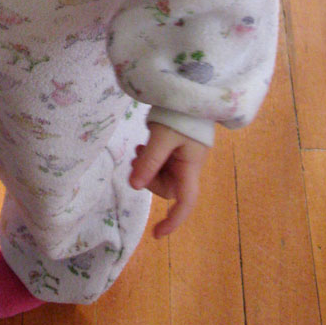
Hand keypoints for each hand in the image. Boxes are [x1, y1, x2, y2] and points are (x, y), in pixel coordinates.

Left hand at [129, 122, 208, 238]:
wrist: (192, 90)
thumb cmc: (180, 114)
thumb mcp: (162, 137)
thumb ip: (149, 161)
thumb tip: (134, 186)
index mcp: (191, 167)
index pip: (185, 202)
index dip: (172, 221)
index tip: (155, 234)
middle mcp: (189, 166)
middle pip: (167, 187)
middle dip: (149, 179)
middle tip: (136, 160)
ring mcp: (183, 157)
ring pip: (161, 175)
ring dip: (147, 167)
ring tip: (139, 149)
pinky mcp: (177, 149)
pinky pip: (161, 163)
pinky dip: (150, 159)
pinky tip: (144, 145)